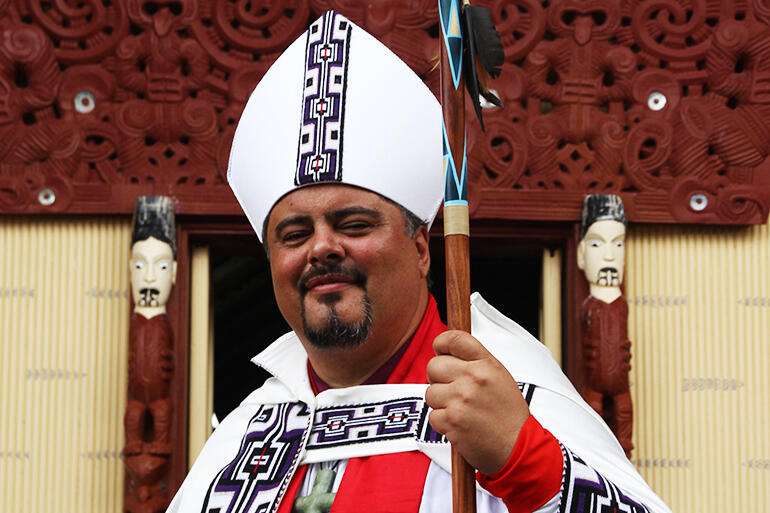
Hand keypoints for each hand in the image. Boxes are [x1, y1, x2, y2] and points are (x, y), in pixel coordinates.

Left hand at [425, 330, 530, 474]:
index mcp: (486, 364)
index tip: (440, 351)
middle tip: (451, 389)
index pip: (454, 339)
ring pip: (430, 392)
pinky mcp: (452, 421)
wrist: (518, 447)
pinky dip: (442, 423)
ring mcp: (461, 399)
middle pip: (434, 365)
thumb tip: (448, 351)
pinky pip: (432, 416)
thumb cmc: (508, 414)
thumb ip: (476, 362)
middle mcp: (473, 378)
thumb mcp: (500, 377)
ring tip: (460, 410)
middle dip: (438, 378)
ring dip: (440, 403)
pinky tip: (460, 425)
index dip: (441, 343)